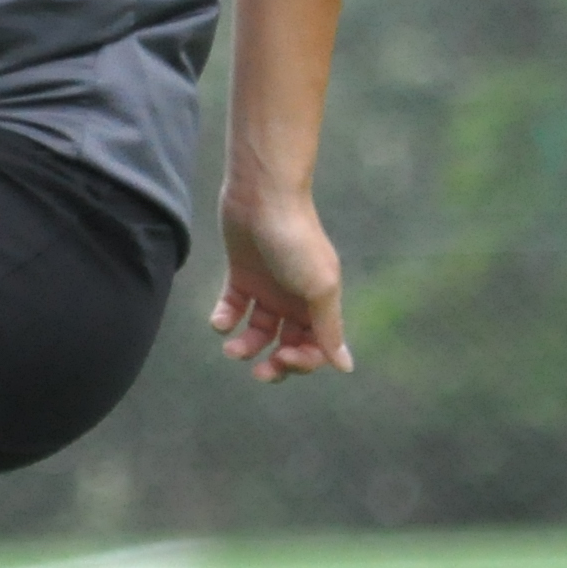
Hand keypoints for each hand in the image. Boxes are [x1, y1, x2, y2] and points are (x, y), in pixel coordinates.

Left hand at [212, 189, 352, 382]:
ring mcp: (268, 288)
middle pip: (287, 345)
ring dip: (245, 347)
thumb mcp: (319, 287)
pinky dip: (225, 320)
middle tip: (258, 372)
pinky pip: (233, 309)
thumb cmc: (296, 240)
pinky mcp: (241, 276)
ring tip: (230, 348)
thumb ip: (329, 328)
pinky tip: (221, 320)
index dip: (302, 362)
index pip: (315, 348)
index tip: (284, 358)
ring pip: (258, 332)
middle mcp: (295, 299)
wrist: (263, 196)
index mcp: (319, 303)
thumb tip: (345, 367)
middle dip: (275, 364)